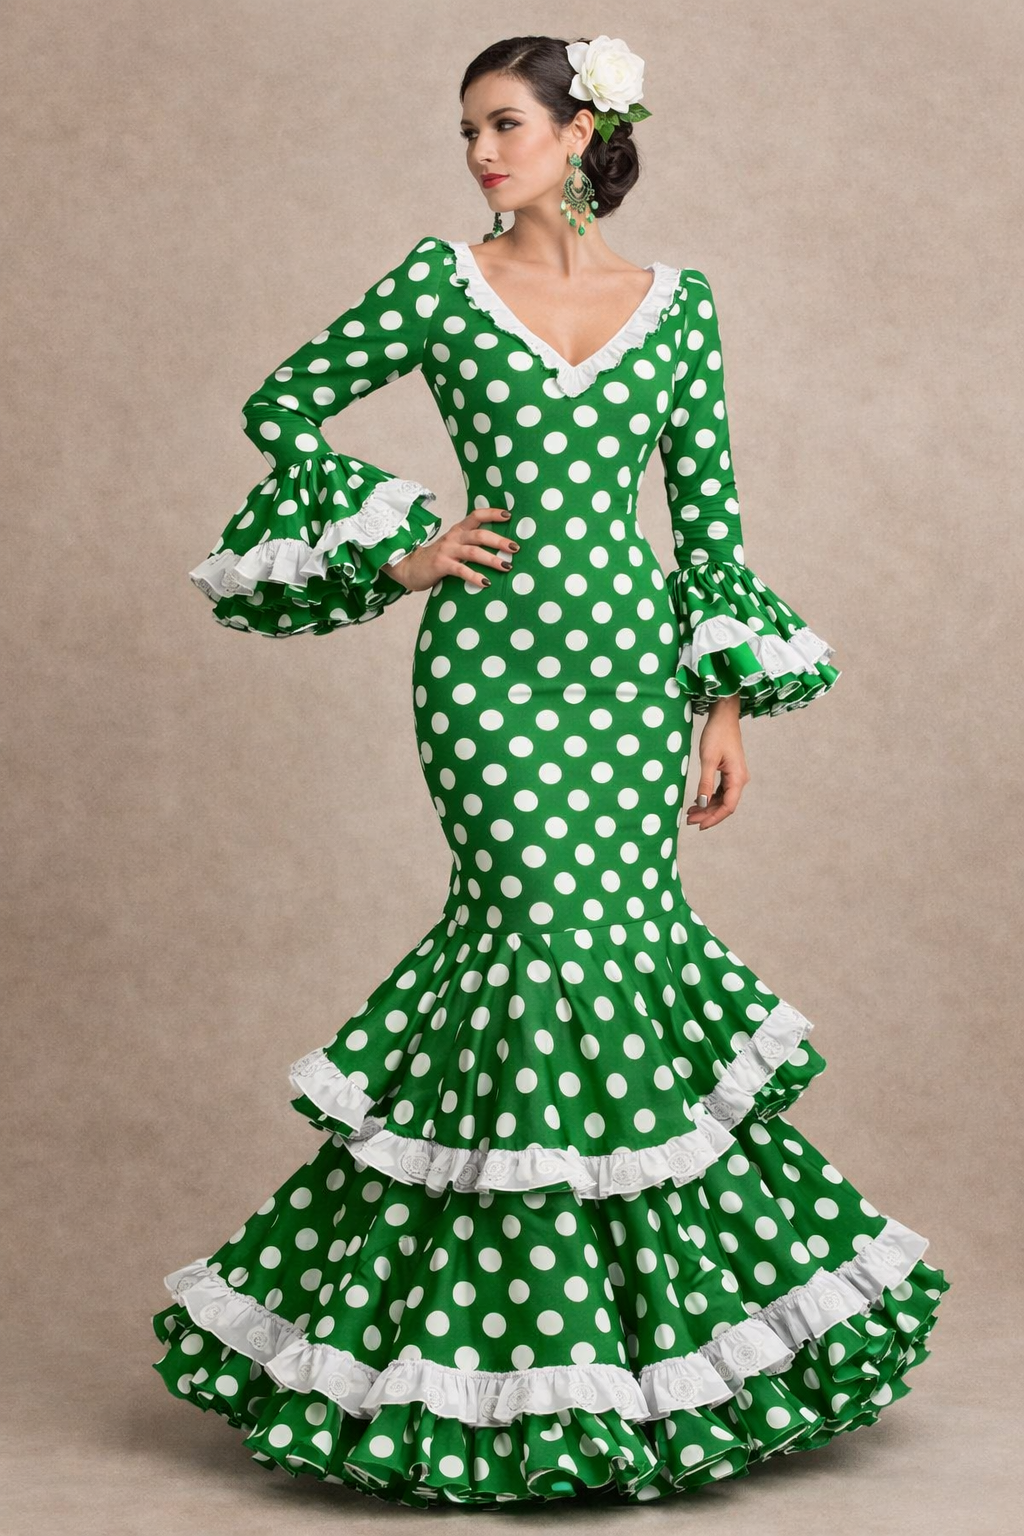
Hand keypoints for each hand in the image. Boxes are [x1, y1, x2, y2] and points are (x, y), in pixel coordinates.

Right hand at [381, 508, 517, 591]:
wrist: (410, 568)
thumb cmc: (438, 559)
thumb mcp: (454, 546)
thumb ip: (471, 544)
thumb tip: (500, 549)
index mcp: (459, 530)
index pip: (476, 515)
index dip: (492, 513)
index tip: (509, 515)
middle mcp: (454, 537)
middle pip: (479, 535)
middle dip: (499, 541)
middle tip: (515, 548)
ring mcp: (447, 551)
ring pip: (473, 552)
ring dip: (492, 559)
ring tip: (507, 567)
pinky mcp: (441, 565)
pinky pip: (461, 570)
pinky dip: (474, 576)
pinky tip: (486, 583)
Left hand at [685, 695, 749, 829]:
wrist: (724, 716)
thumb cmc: (717, 734)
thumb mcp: (708, 759)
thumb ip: (705, 783)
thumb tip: (701, 803)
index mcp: (738, 778)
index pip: (728, 807)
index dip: (714, 818)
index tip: (699, 825)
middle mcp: (739, 779)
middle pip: (725, 805)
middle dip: (707, 814)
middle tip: (689, 820)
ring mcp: (735, 776)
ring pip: (722, 799)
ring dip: (707, 807)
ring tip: (690, 813)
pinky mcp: (729, 772)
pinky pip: (721, 790)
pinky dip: (709, 797)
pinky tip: (697, 801)